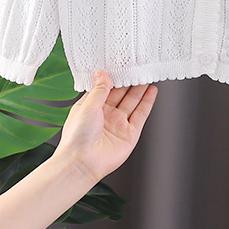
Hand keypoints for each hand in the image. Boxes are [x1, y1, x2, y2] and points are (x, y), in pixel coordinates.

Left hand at [52, 71, 157, 186]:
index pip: (106, 88)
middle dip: (129, 81)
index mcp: (91, 108)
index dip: (114, 77)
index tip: (122, 65)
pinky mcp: (129, 134)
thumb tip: (102, 72)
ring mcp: (118, 125)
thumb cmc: (77, 138)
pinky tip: (152, 91)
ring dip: (140, 89)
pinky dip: (147, 102)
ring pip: (132, 102)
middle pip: (121, 94)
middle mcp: (106, 116)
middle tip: (138, 67)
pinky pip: (141, 115)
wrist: (82, 163)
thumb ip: (99, 89)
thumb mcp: (87, 106)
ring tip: (147, 75)